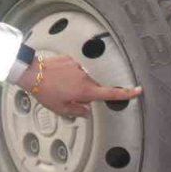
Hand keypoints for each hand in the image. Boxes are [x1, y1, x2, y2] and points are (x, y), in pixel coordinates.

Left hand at [18, 54, 141, 116]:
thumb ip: (77, 111)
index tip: (138, 91)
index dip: (125, 94)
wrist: (33, 73)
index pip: (110, 93)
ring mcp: (78, 67)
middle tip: (68, 97)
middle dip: (85, 93)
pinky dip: (69, 74)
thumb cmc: (45, 92)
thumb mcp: (61, 108)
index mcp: (85, 91)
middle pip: (93, 87)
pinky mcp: (71, 59)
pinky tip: (58, 77)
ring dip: (76, 83)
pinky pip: (75, 69)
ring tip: (59, 86)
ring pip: (83, 78)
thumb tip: (87, 111)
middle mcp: (85, 77)